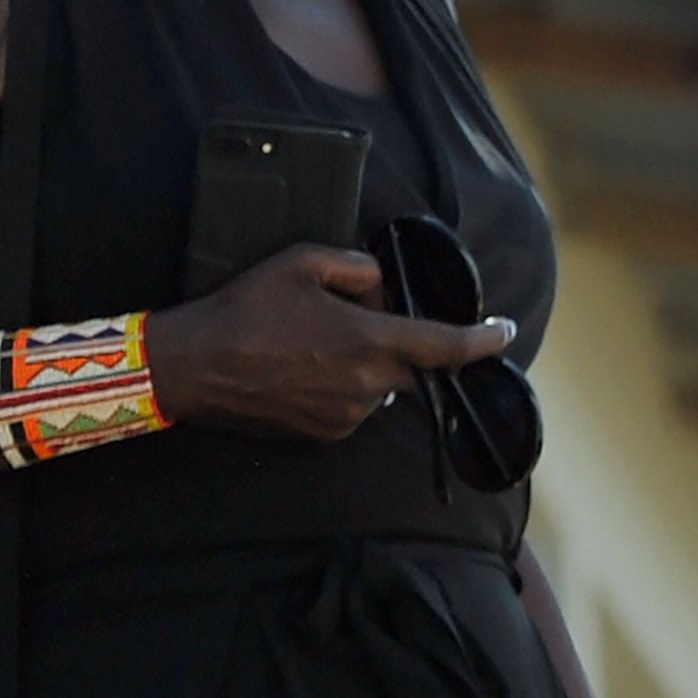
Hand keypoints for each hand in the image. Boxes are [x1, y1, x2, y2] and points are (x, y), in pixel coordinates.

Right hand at [147, 240, 508, 444]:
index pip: (446, 346)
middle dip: (405, 347)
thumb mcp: (301, 263)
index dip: (482, 340)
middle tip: (363, 324)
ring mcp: (347, 416)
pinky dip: (342, 386)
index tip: (503, 331)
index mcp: (369, 342)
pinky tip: (302, 369)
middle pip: (415, 369)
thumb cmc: (245, 310)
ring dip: (365, 365)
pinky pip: (352, 407)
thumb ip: (356, 267)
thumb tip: (381, 284)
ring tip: (313, 345)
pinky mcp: (325, 435)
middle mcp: (367, 386)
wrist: (194, 367)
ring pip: (380, 387)